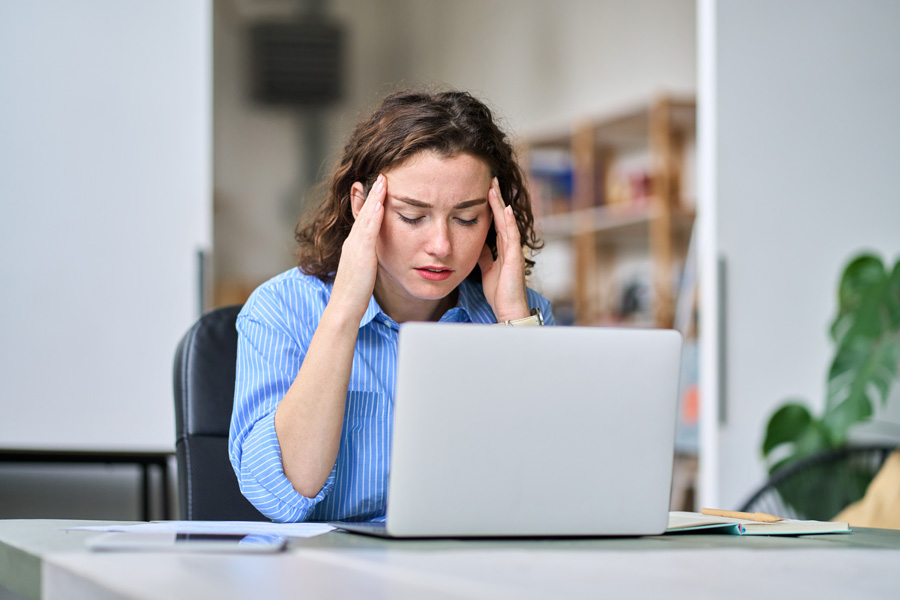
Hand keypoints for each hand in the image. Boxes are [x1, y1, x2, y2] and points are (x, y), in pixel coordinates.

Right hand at [330, 174, 384, 318]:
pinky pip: (368, 229)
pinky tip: (381, 202)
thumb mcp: (362, 273)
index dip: (369, 203)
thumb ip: (366, 262)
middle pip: (363, 213)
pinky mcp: (361, 253)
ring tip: (383, 180)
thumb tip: (372, 259)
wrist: (344, 307)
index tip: (378, 187)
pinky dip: (374, 214)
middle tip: (380, 175)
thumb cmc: (354, 295)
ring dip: (374, 197)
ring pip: (365, 216)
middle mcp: (352, 243)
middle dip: (371, 193)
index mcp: (354, 247)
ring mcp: (355, 246)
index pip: (363, 220)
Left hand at [478, 177, 529, 321]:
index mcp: (502, 249)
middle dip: (496, 199)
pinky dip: (509, 222)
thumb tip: (475, 244)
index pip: (496, 223)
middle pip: (502, 217)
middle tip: (490, 180)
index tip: (485, 191)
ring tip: (495, 187)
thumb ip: (484, 256)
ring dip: (501, 204)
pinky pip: (512, 236)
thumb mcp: (487, 270)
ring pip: (507, 222)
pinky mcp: (515, 257)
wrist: (508, 310)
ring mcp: (514, 251)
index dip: (492, 207)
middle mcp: (510, 247)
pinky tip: (506, 209)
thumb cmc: (499, 293)